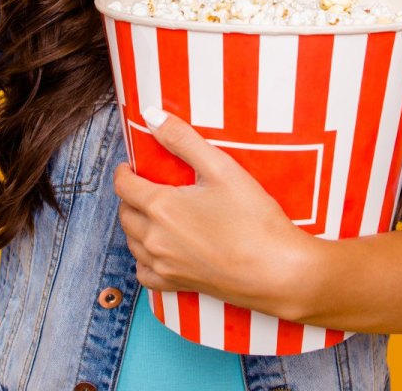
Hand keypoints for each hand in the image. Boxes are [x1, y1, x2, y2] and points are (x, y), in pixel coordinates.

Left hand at [113, 107, 313, 315]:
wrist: (277, 270)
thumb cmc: (253, 218)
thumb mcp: (221, 168)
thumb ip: (183, 140)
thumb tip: (151, 116)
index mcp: (161, 207)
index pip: (125, 186)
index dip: (124, 172)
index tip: (129, 166)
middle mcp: (155, 239)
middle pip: (125, 214)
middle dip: (129, 197)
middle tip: (142, 186)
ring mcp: (165, 264)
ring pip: (132, 242)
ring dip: (134, 225)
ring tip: (149, 213)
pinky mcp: (178, 284)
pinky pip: (144, 273)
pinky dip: (143, 260)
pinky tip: (157, 251)